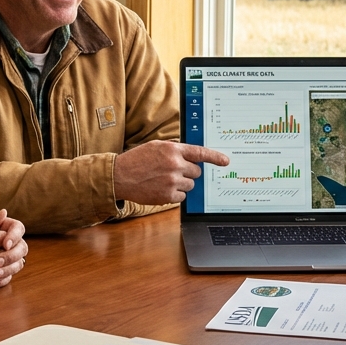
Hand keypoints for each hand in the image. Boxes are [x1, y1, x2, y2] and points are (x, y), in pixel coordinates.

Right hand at [0, 208, 27, 292]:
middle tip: (10, 253)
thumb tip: (4, 213)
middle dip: (12, 253)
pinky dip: (0, 278)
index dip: (9, 238)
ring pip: (7, 269)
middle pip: (11, 253)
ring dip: (8, 267)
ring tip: (4, 264)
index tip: (6, 240)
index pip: (8, 237)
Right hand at [113, 141, 229, 204]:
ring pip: (190, 185)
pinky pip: (182, 197)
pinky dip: (175, 195)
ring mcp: (172, 181)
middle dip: (188, 173)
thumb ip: (174, 148)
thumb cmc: (136, 160)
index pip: (200, 152)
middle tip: (173, 172)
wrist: (120, 176)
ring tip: (164, 180)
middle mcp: (174, 165)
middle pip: (196, 172)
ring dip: (181, 184)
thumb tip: (189, 153)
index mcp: (172, 150)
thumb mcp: (155, 146)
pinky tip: (161, 189)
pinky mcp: (168, 196)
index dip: (215, 157)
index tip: (225, 161)